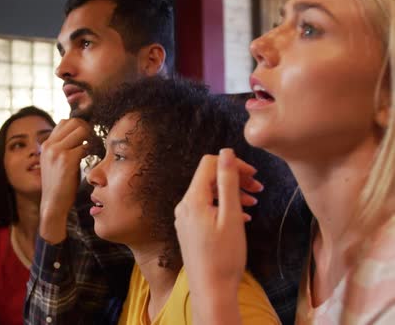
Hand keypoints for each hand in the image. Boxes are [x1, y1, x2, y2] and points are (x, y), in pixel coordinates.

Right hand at [39, 118, 90, 242]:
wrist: (53, 204)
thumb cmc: (59, 185)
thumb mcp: (55, 163)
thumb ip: (63, 149)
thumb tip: (79, 137)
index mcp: (46, 145)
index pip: (65, 122)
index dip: (78, 126)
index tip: (86, 138)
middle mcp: (50, 145)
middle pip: (74, 122)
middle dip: (87, 129)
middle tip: (92, 141)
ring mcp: (57, 151)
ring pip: (81, 130)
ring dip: (90, 138)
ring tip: (91, 150)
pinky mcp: (66, 160)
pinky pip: (85, 146)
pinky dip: (91, 150)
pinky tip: (90, 159)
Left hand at [175, 149, 261, 292]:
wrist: (211, 290)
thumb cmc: (224, 257)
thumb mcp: (231, 216)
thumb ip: (228, 182)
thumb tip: (226, 153)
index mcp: (193, 200)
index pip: (209, 164)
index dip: (232, 164)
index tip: (253, 175)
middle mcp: (184, 206)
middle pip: (209, 179)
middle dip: (234, 180)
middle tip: (259, 189)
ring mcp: (185, 219)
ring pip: (209, 195)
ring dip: (231, 194)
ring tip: (253, 204)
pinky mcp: (189, 230)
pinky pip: (206, 210)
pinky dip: (224, 208)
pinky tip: (241, 217)